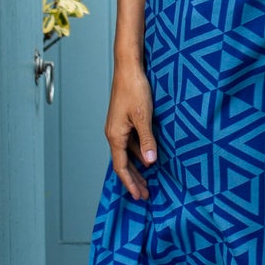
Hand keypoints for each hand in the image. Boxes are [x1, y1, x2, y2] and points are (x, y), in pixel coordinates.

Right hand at [106, 63, 156, 198]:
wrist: (128, 68)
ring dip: (137, 167)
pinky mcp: (125, 120)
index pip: (121, 166)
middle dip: (134, 180)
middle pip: (123, 163)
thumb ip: (147, 139)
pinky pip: (131, 143)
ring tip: (147, 181)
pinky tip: (148, 157)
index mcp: (115, 135)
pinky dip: (139, 153)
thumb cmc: (134, 89)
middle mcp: (114, 133)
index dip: (130, 182)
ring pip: (127, 153)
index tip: (138, 196)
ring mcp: (119, 127)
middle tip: (145, 194)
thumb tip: (150, 161)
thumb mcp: (143, 116)